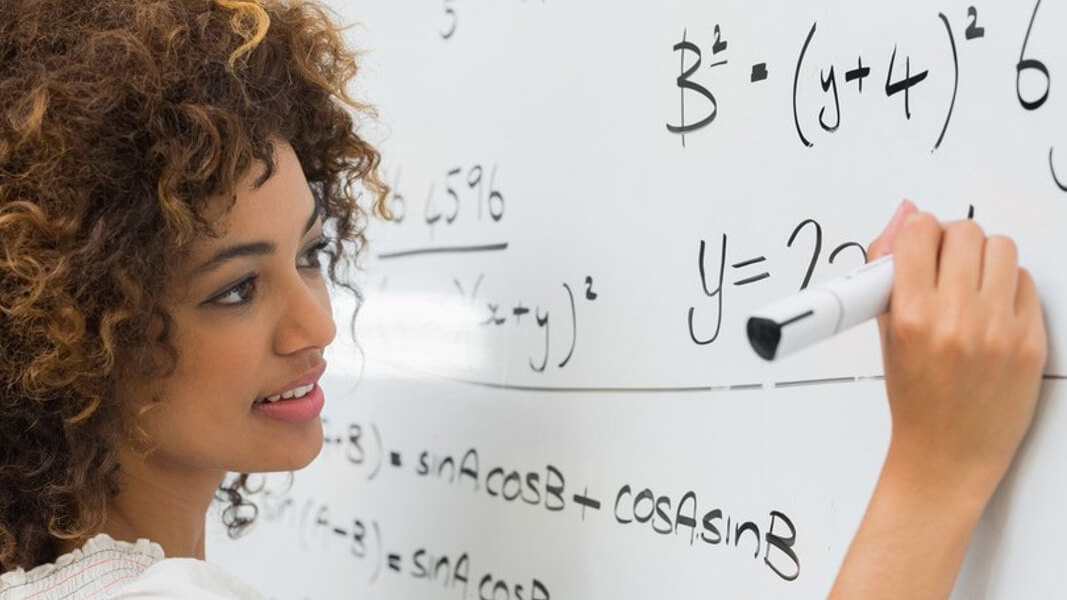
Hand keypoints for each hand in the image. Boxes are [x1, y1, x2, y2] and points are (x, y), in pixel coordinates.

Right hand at [868, 200, 1046, 496]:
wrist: (948, 454)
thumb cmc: (914, 398)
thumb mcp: (885, 333)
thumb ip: (888, 270)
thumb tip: (903, 217)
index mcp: (911, 317)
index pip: (919, 233)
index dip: (917, 233)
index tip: (917, 244)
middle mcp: (957, 320)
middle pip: (965, 233)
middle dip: (952, 242)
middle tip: (945, 265)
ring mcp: (999, 330)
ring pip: (1002, 249)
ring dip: (984, 259)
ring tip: (971, 285)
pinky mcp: (1032, 341)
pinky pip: (1026, 283)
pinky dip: (1009, 288)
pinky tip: (992, 310)